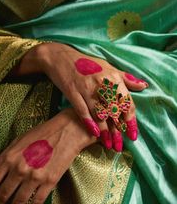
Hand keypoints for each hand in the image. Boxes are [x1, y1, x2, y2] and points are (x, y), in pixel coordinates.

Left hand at [0, 108, 95, 203]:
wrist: (66, 132)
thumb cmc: (40, 134)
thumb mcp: (16, 141)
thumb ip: (0, 157)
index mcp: (9, 157)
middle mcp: (20, 169)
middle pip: (2, 194)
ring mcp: (35, 177)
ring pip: (18, 202)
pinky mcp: (49, 182)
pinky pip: (36, 202)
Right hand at [13, 42, 148, 151]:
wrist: (59, 57)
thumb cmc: (86, 63)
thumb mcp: (108, 67)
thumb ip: (125, 78)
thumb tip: (143, 86)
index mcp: (112, 77)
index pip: (126, 102)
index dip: (130, 120)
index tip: (132, 135)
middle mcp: (101, 83)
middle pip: (114, 111)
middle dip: (118, 131)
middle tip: (120, 146)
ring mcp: (86, 87)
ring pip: (99, 113)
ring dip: (105, 131)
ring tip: (110, 145)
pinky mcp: (72, 92)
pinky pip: (82, 110)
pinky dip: (89, 122)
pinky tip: (95, 134)